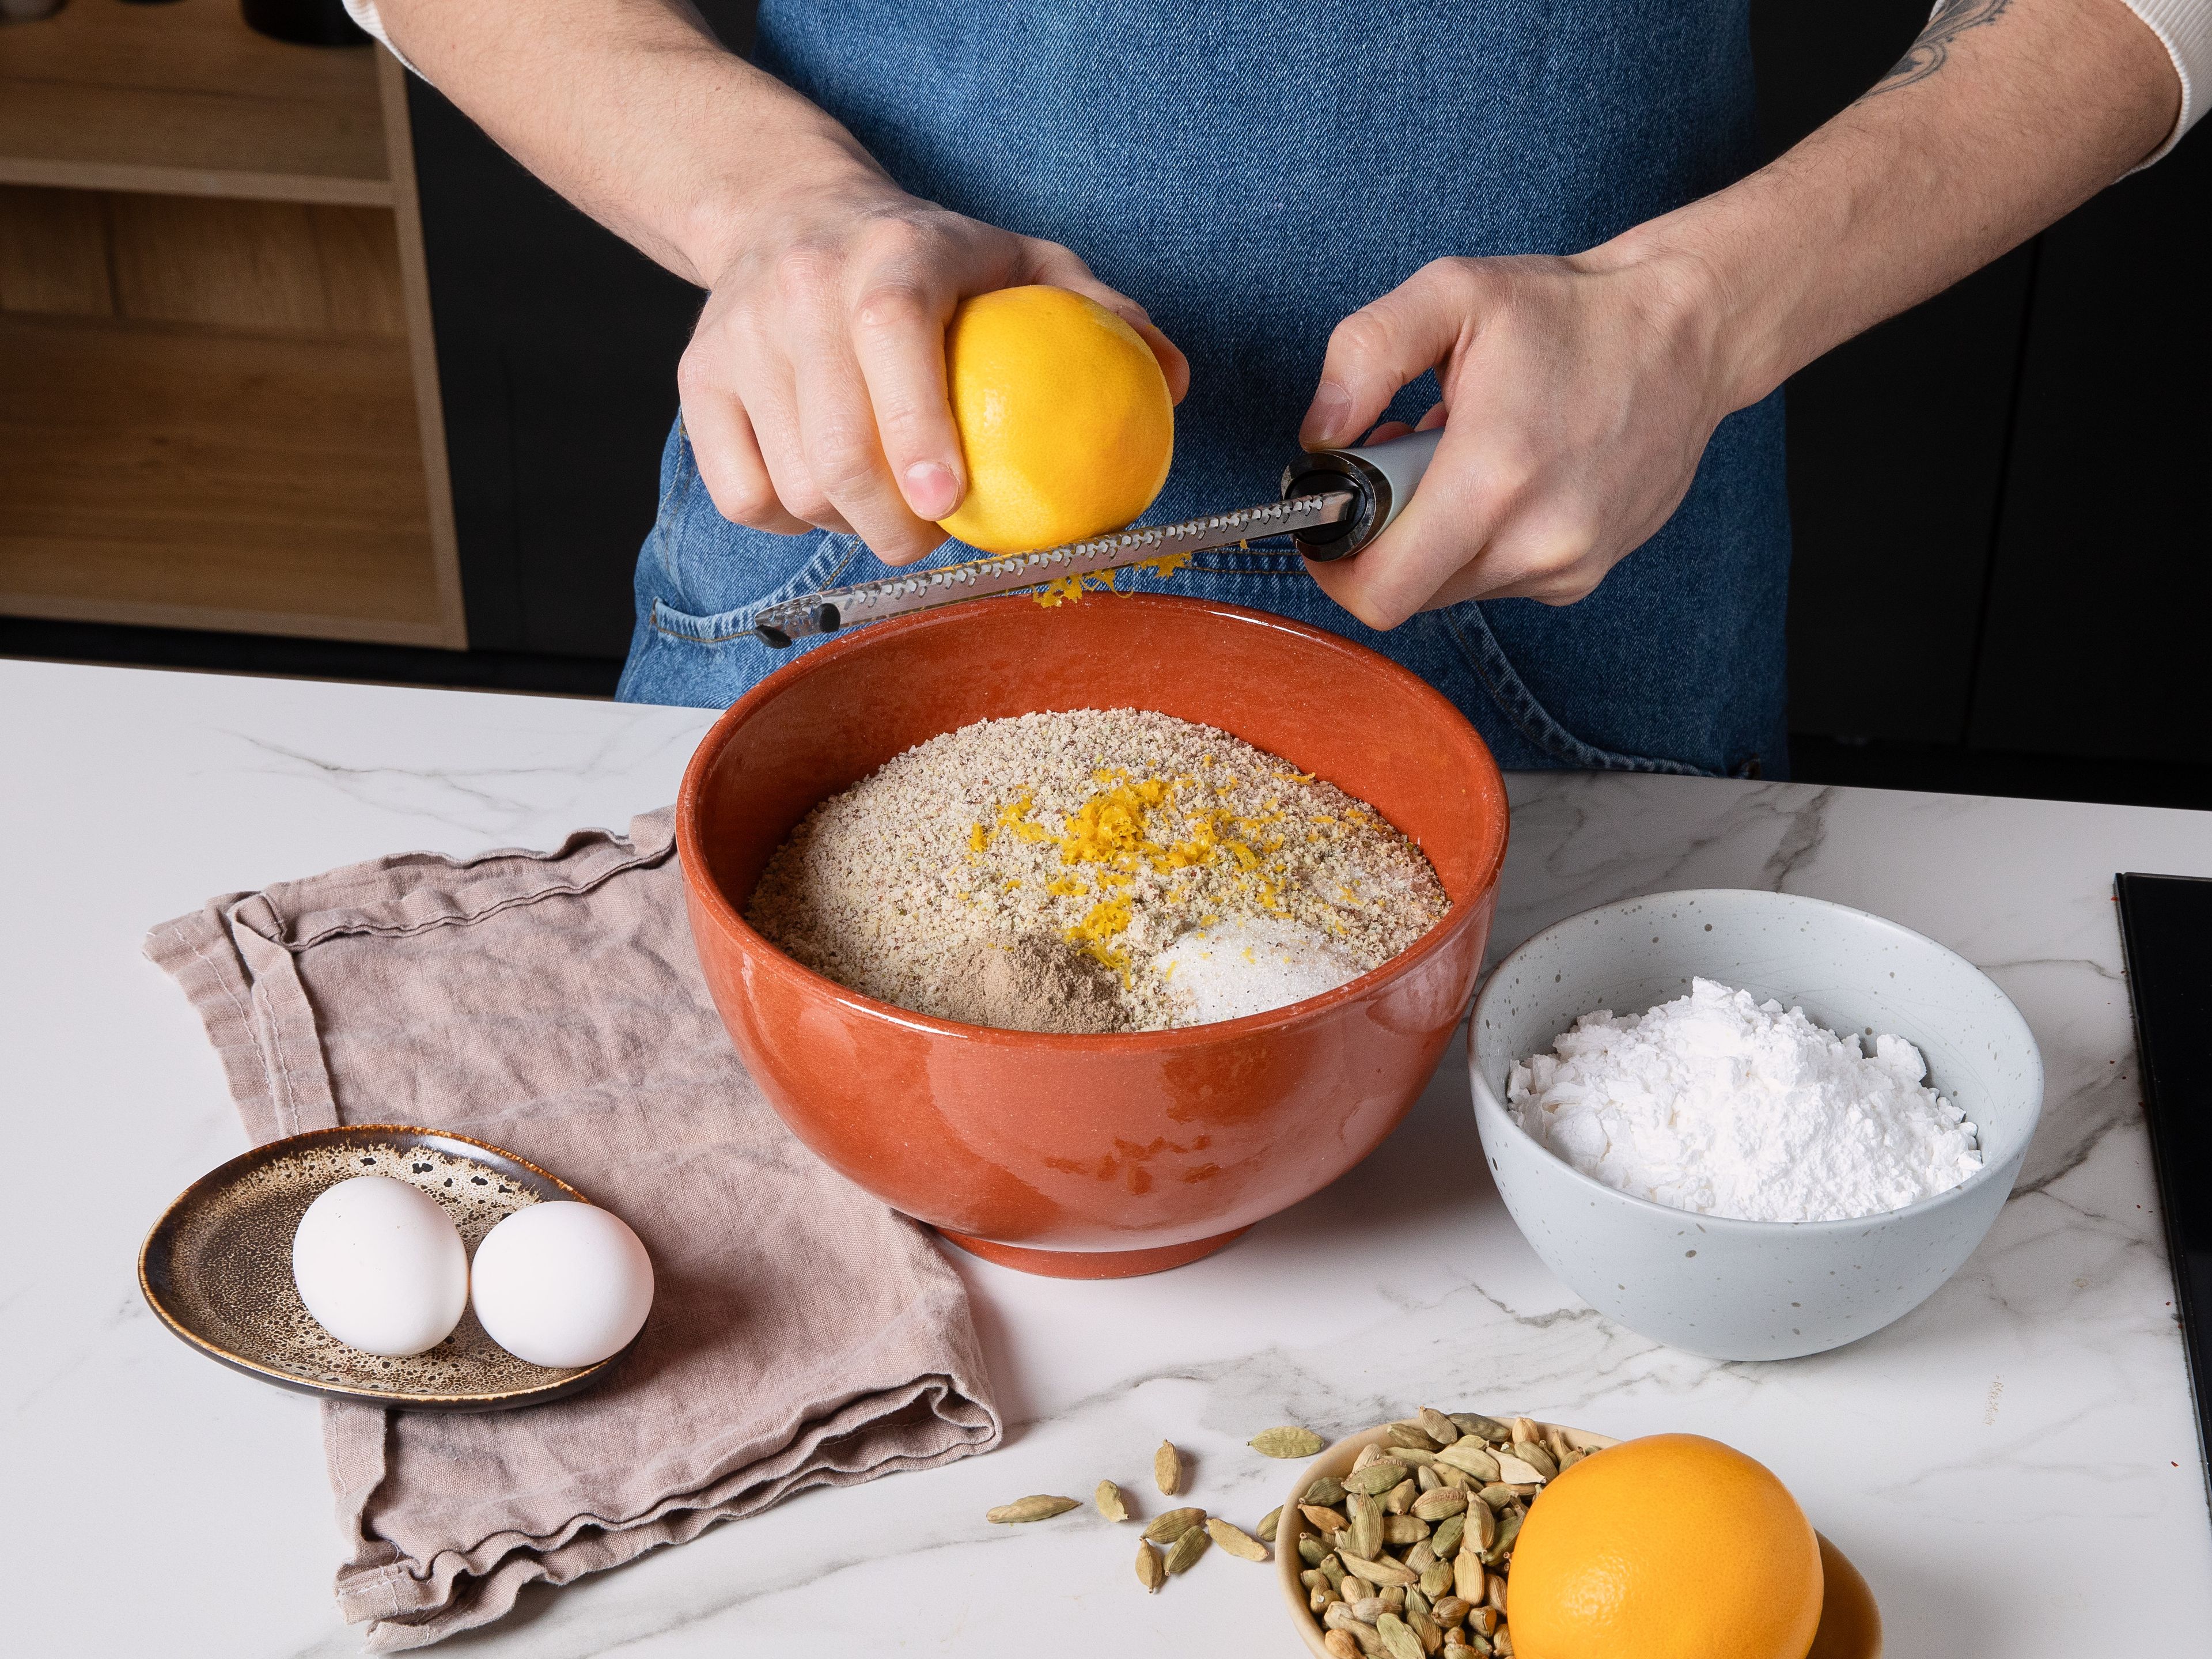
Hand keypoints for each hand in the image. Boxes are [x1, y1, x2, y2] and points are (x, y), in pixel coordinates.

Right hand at [679, 153, 1188, 564]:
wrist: (784, 210)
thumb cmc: (926, 256)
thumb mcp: (1018, 260)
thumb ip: (1100, 312)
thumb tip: (1173, 381)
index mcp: (887, 254)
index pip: (888, 340)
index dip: (915, 429)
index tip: (947, 502)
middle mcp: (800, 289)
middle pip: (835, 445)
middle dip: (890, 526)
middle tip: (933, 538)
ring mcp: (737, 339)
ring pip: (791, 484)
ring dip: (847, 526)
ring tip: (887, 508)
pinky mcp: (697, 381)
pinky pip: (742, 494)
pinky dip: (789, 519)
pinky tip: (827, 496)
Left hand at [1296, 251, 1737, 627]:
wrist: (1690, 333)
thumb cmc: (1571, 312)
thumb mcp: (1452, 293)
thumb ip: (1365, 354)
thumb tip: (1319, 434)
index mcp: (1494, 480)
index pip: (1382, 592)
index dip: (1335, 566)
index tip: (1329, 520)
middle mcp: (1538, 542)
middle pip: (1408, 592)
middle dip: (1383, 536)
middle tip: (1400, 459)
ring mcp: (1568, 566)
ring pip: (1451, 587)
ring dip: (1432, 535)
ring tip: (1460, 456)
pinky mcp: (1585, 573)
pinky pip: (1497, 579)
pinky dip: (1479, 539)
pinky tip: (1503, 477)